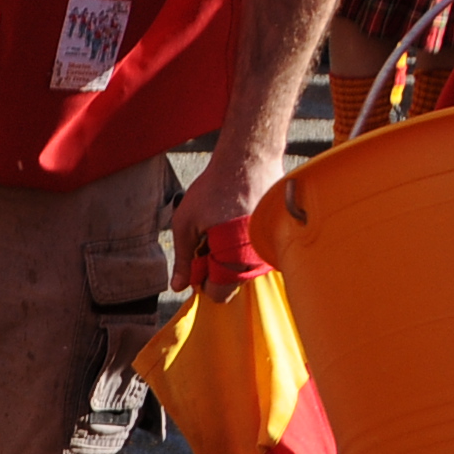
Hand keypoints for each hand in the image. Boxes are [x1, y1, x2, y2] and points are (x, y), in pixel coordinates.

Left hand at [168, 142, 280, 280]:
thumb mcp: (185, 224)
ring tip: (222, 229)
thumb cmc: (213, 189)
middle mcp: (257, 258)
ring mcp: (269, 247)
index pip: (219, 294)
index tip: (196, 261)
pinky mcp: (276, 236)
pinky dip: (242, 245)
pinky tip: (235, 224)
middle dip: (216, 268)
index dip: (202, 282)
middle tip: (208, 240)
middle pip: (232, 283)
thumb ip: (182, 259)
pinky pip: (256, 253)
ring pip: (244, 269)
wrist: (248, 159)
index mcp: (233, 259)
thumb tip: (178, 287)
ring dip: (229, 257)